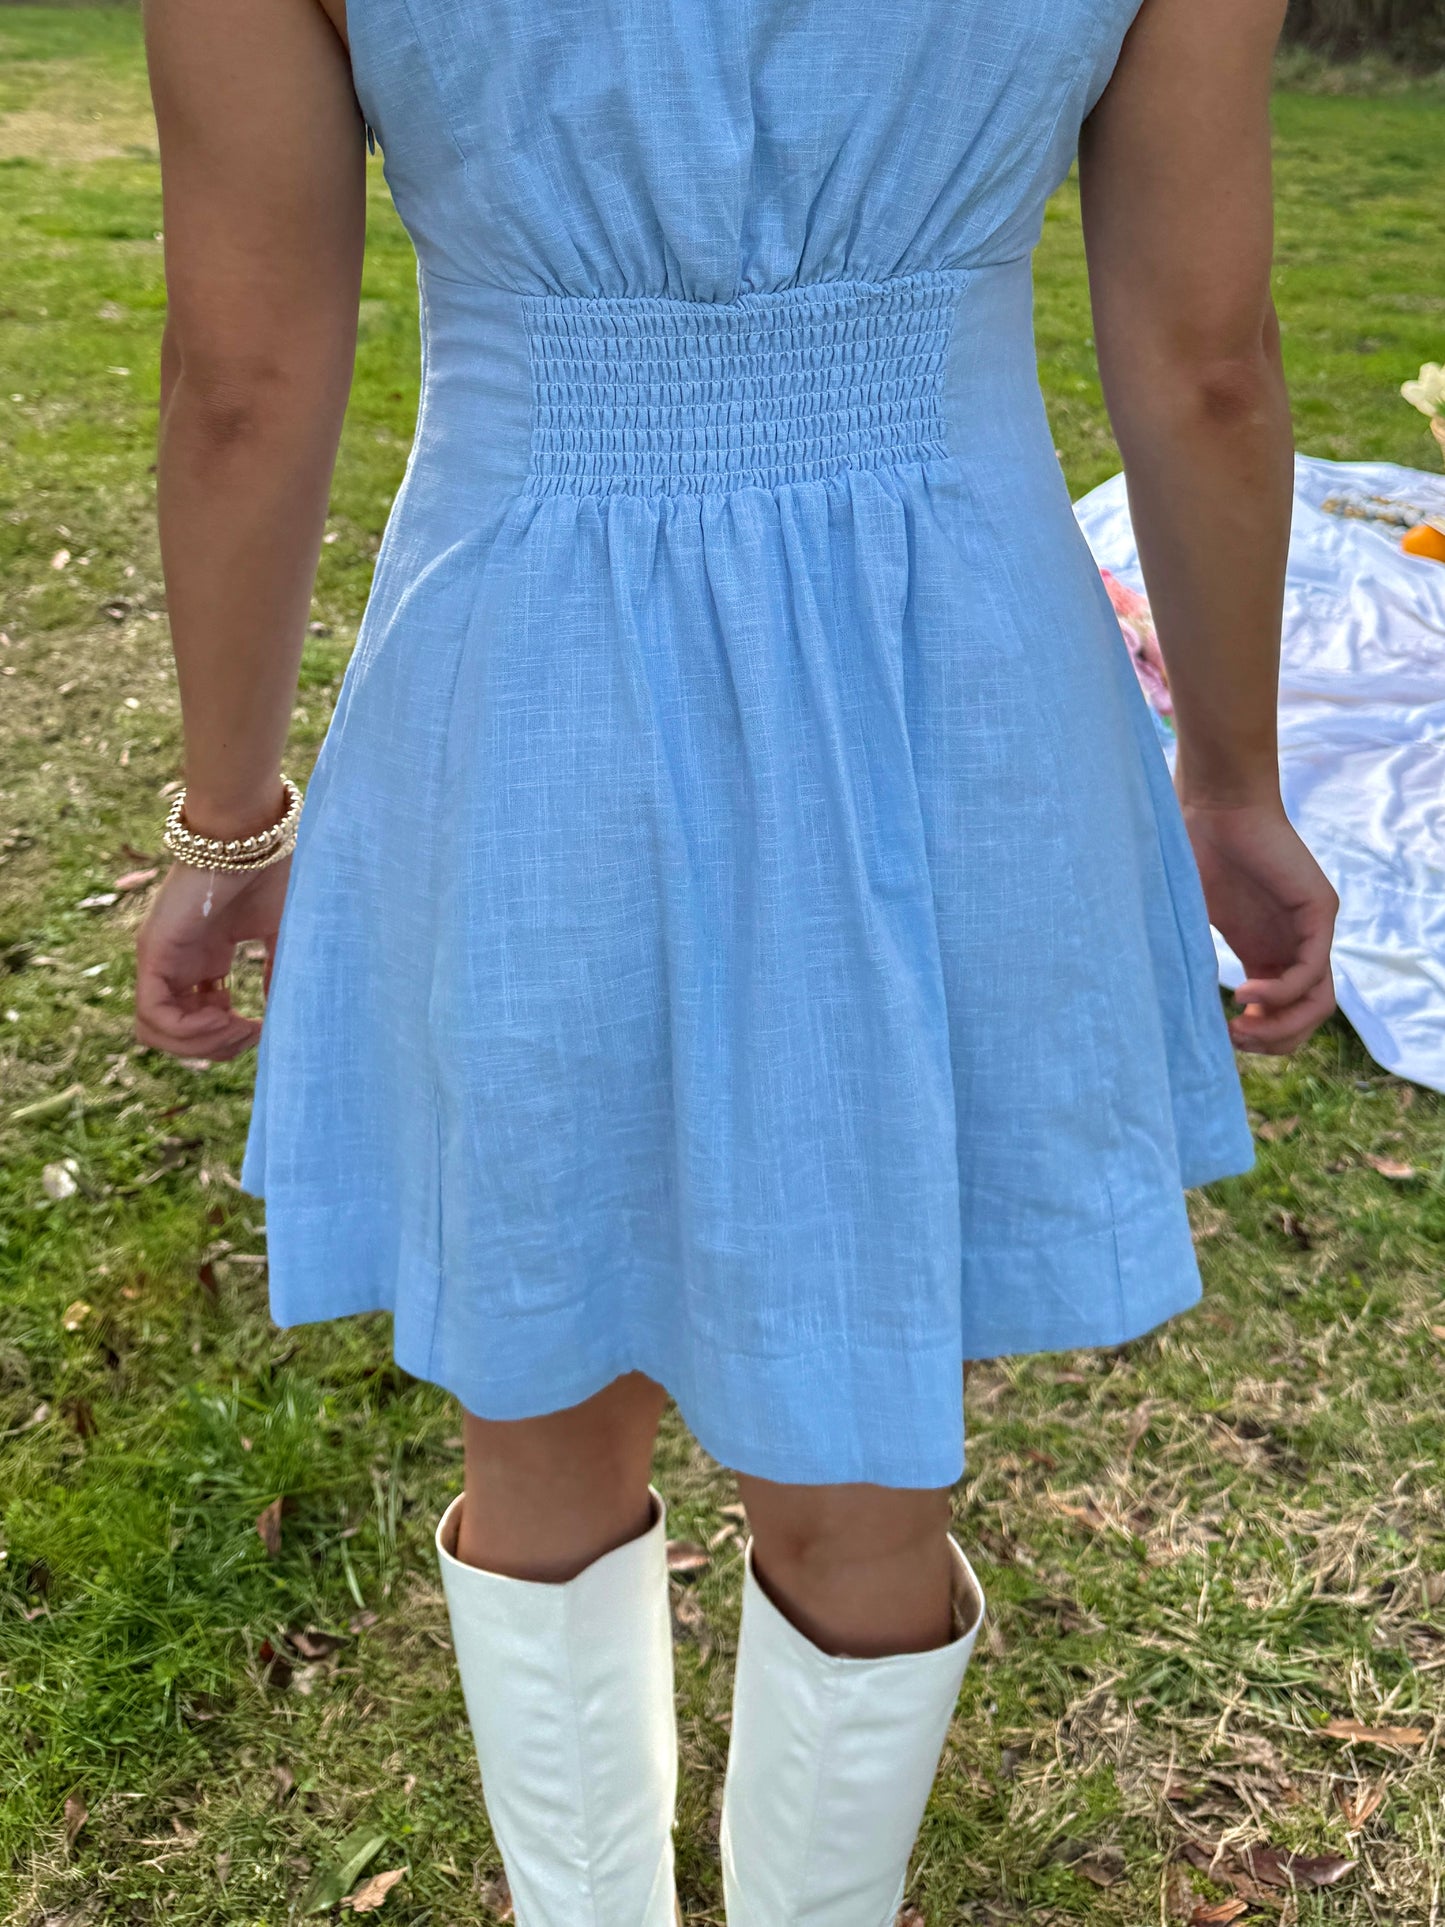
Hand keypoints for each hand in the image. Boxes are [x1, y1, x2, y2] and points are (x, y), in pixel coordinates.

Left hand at [134, 858, 289, 1061]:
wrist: (249, 836)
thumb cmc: (269, 873)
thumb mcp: (280, 933)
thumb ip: (277, 973)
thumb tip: (281, 1015)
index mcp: (202, 960)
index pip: (198, 1020)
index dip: (229, 1036)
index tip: (264, 1027)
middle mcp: (176, 964)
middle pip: (177, 1034)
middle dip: (219, 1046)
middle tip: (254, 1032)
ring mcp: (160, 960)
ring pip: (156, 1033)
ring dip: (202, 1044)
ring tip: (241, 1027)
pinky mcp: (153, 954)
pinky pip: (153, 1015)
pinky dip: (189, 1031)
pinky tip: (226, 1017)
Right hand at [1180, 796, 1337, 1054]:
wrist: (1210, 804)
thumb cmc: (1187, 851)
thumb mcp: (1186, 923)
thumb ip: (1190, 963)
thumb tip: (1172, 1013)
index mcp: (1264, 949)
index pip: (1283, 1011)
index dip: (1259, 1035)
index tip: (1222, 1036)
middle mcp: (1294, 944)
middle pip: (1307, 1016)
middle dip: (1272, 1040)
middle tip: (1233, 1039)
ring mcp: (1310, 929)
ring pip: (1319, 1003)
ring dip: (1281, 1027)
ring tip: (1241, 1027)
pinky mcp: (1318, 911)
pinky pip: (1311, 971)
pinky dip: (1280, 993)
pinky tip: (1243, 992)